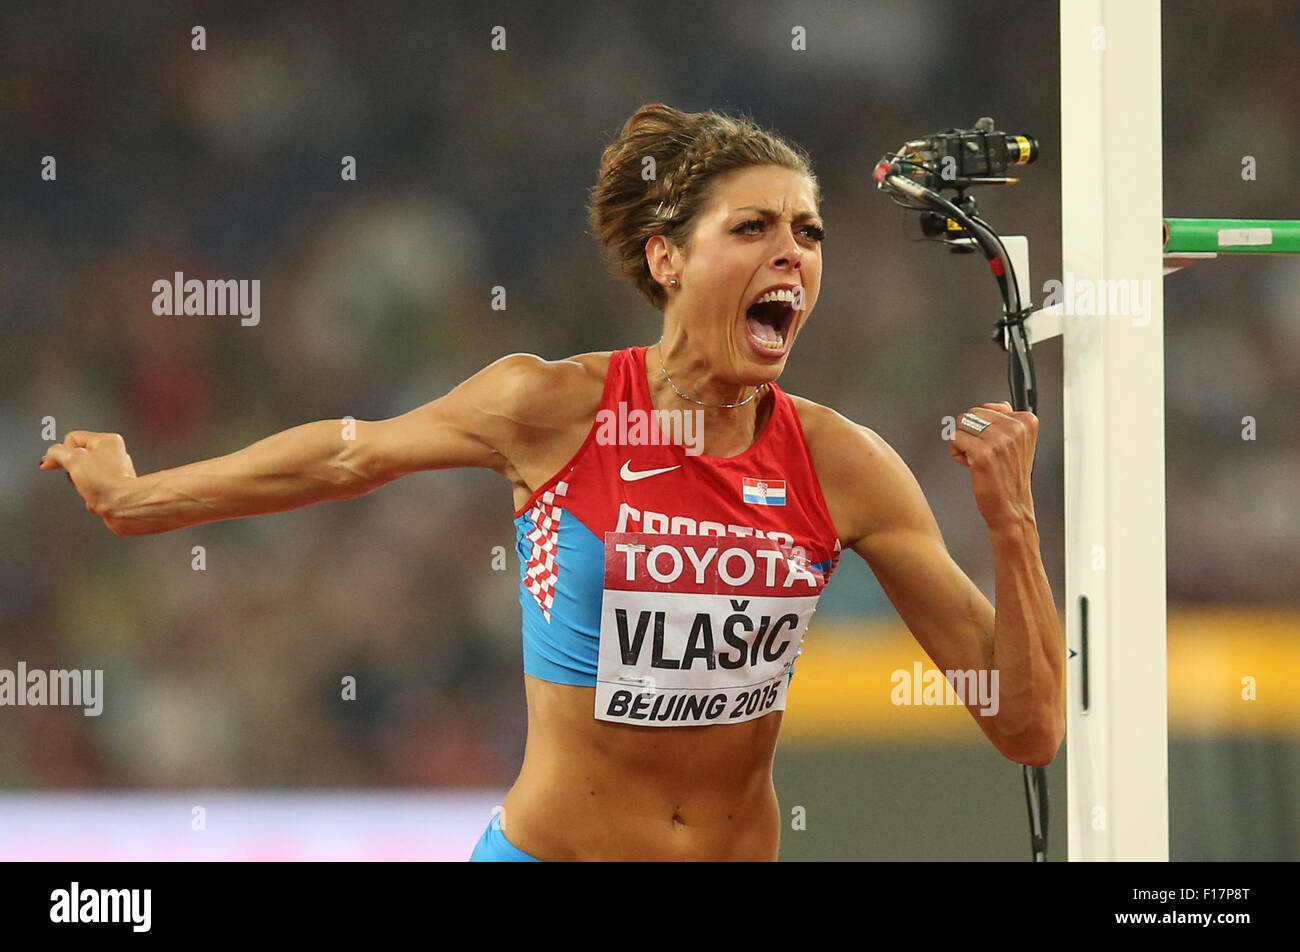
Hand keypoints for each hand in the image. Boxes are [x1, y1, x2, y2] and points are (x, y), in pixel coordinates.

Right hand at [40, 431, 137, 526]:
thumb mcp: (72, 459)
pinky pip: (92, 490)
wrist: (122, 506)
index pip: (72, 438)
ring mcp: (115, 472)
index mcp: (108, 440)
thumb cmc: (106, 481)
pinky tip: (97, 498)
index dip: (63, 451)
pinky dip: (90, 496)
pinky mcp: (114, 489)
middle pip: (77, 458)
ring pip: (83, 476)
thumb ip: (56, 453)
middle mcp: (114, 454)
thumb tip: (48, 458)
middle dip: (73, 471)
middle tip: (82, 475)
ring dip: (81, 486)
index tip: (59, 463)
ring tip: (90, 488)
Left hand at [950, 401, 1038, 528]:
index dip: (985, 429)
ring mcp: (1000, 439)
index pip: (987, 407)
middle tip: (985, 454)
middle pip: (972, 414)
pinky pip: (955, 439)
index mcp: (1026, 421)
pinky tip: (972, 465)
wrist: (1011, 506)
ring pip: (961, 425)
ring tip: (979, 459)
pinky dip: (957, 453)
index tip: (996, 446)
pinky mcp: (983, 452)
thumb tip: (994, 405)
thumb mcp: (1018, 442)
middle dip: (971, 433)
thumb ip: (1008, 419)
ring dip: (964, 443)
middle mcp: (1015, 427)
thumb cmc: (1010, 476)